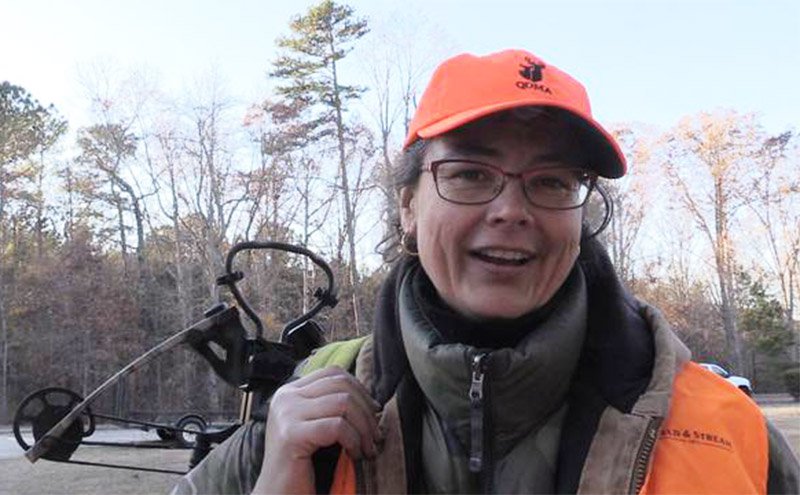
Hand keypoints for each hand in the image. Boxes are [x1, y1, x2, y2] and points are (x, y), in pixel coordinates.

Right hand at [253, 366, 381, 493]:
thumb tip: (370, 399)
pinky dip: (354, 441)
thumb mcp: (316, 427)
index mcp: (289, 392)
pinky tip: (354, 455)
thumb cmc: (302, 466)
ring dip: (364, 428)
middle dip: (366, 410)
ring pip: (343, 403)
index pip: (333, 373)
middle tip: (375, 436)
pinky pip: (338, 426)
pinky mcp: (292, 435)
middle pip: (341, 385)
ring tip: (367, 448)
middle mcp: (285, 398)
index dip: (359, 390)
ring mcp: (286, 414)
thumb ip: (330, 407)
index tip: (373, 412)